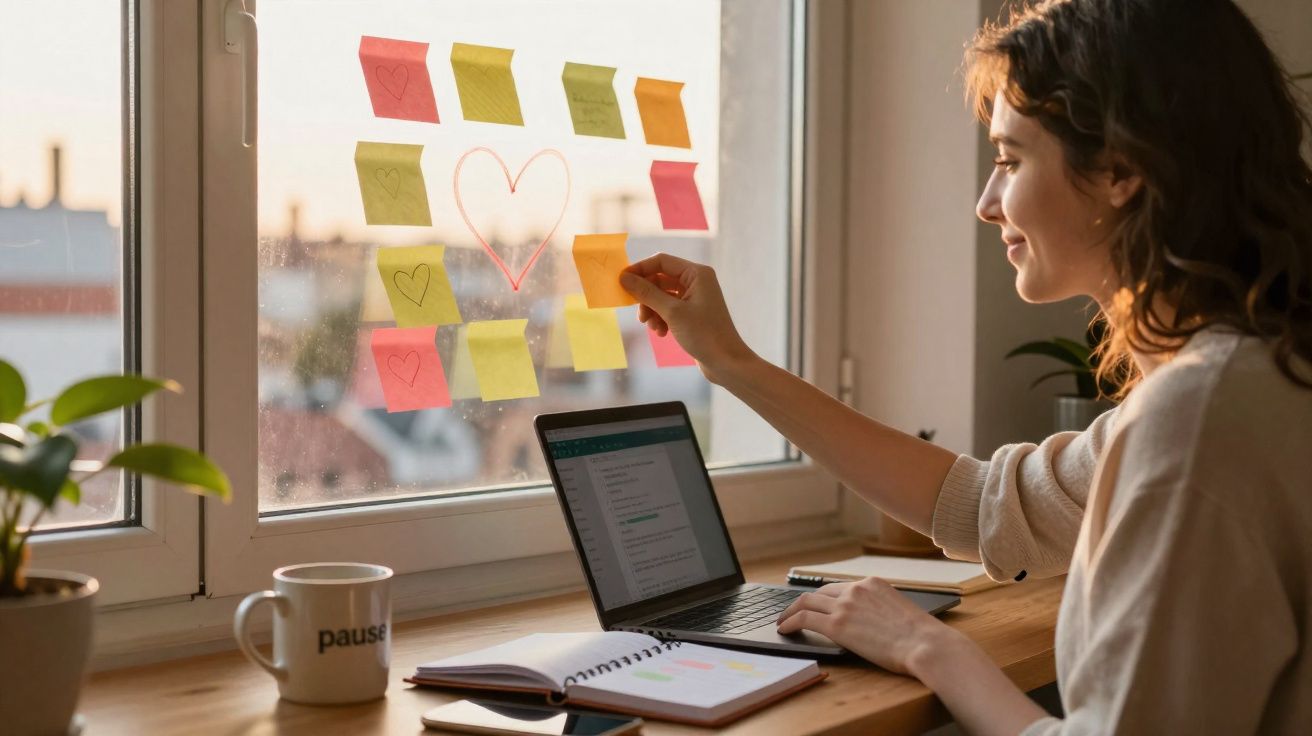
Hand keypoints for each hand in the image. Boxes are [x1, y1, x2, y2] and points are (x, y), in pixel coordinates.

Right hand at [619, 253, 753, 382]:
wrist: (726, 362)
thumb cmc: (704, 334)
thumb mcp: (672, 312)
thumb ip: (647, 293)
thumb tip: (625, 277)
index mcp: (696, 273)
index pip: (661, 261)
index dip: (640, 269)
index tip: (622, 282)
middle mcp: (697, 281)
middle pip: (660, 279)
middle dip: (647, 297)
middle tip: (640, 315)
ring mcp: (694, 297)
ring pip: (662, 296)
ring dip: (652, 310)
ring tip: (652, 327)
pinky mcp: (692, 313)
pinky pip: (669, 309)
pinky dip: (661, 318)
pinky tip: (662, 333)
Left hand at [776, 577, 952, 674]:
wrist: (926, 644)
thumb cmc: (922, 637)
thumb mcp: (899, 611)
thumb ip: (879, 609)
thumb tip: (868, 622)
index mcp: (873, 583)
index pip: (839, 588)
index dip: (823, 598)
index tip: (814, 604)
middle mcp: (856, 589)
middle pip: (819, 592)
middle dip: (803, 602)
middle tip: (792, 612)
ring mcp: (845, 605)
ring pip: (806, 602)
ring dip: (790, 611)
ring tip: (783, 621)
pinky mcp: (838, 624)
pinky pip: (804, 618)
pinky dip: (790, 622)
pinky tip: (785, 630)